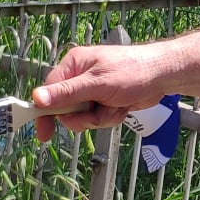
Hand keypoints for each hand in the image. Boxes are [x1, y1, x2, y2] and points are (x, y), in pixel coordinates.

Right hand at [32, 44, 171, 139]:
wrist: (163, 76)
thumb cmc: (132, 72)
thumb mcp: (96, 84)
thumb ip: (67, 93)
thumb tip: (36, 98)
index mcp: (73, 66)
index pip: (49, 92)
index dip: (45, 113)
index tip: (44, 134)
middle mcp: (80, 78)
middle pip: (66, 109)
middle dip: (84, 116)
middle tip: (97, 110)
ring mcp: (93, 91)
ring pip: (84, 117)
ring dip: (101, 117)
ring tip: (116, 105)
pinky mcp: (104, 101)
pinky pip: (98, 118)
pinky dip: (110, 117)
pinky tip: (123, 107)